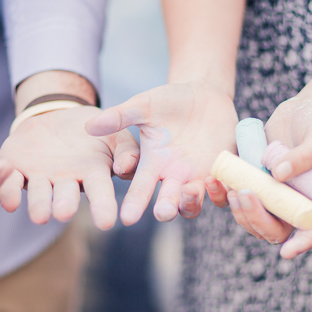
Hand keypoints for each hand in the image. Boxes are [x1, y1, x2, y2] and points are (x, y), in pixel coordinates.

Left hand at [0, 106, 138, 229]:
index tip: (107, 223)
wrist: (57, 117)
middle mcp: (66, 181)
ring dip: (38, 205)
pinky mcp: (16, 168)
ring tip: (40, 217)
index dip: (103, 207)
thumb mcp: (116, 135)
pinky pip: (11, 183)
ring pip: (39, 194)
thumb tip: (127, 168)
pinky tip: (9, 202)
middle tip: (63, 213)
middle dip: (64, 205)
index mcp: (92, 174)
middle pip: (66, 196)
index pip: (100, 193)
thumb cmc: (93, 131)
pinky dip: (9, 192)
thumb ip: (127, 151)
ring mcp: (40, 177)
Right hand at [85, 81, 237, 224]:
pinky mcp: (221, 172)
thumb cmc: (169, 100)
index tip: (126, 218)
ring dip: (191, 203)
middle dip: (165, 208)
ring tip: (189, 190)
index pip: (140, 189)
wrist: (204, 94)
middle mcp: (174, 177)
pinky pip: (222, 192)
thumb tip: (89, 126)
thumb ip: (120, 116)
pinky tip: (218, 180)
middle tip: (161, 212)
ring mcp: (198, 177)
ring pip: (193, 204)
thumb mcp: (144, 105)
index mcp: (153, 165)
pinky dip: (221, 192)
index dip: (134, 203)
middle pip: (168, 202)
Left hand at [204, 95, 311, 257]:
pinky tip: (214, 180)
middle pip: (273, 229)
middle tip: (244, 195)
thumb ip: (304, 155)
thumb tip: (279, 175)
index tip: (287, 252)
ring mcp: (269, 196)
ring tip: (228, 186)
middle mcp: (290, 204)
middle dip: (256, 219)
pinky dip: (222, 194)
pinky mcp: (250, 183)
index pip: (311, 229)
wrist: (301, 109)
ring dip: (237, 210)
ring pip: (250, 218)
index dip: (301, 244)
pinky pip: (234, 198)